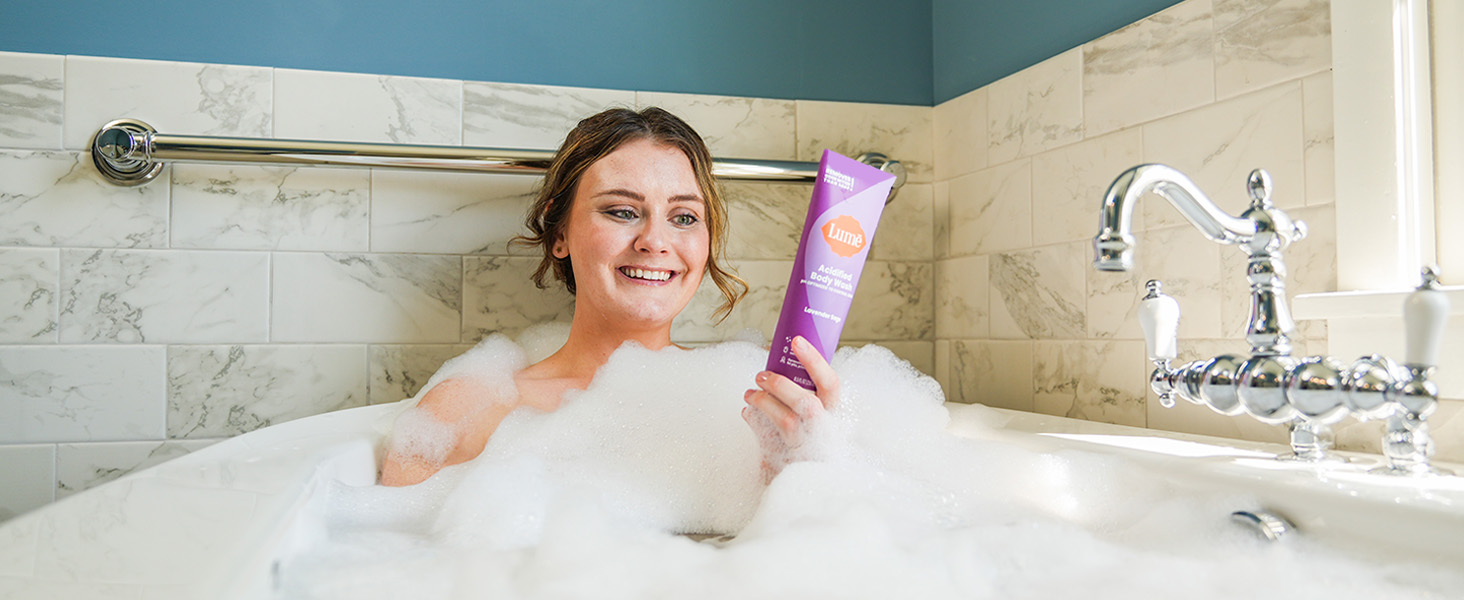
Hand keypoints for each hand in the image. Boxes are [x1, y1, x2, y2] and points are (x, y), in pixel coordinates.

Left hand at [742, 336, 840, 480]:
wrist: (811, 486)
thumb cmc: (812, 444)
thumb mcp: (815, 420)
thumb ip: (801, 397)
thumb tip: (776, 370)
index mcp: (835, 415)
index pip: (831, 384)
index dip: (815, 361)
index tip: (797, 341)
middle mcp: (825, 431)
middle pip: (807, 402)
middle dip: (781, 384)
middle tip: (762, 375)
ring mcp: (807, 448)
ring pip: (786, 421)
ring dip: (764, 402)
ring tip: (751, 394)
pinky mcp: (790, 463)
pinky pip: (768, 440)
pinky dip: (755, 422)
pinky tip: (748, 414)